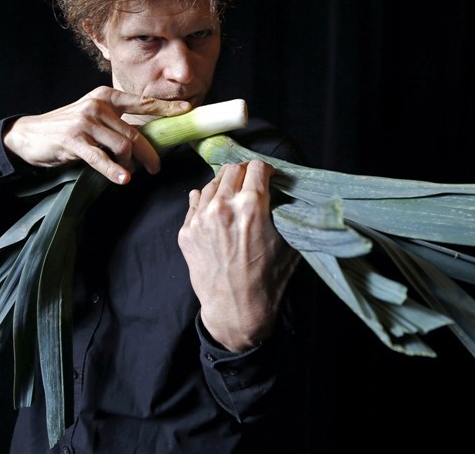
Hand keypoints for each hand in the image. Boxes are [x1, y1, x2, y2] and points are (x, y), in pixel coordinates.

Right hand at [2, 86, 190, 183]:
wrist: (30, 133)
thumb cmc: (67, 127)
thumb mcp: (94, 116)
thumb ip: (116, 121)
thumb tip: (146, 135)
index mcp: (106, 96)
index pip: (142, 102)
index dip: (166, 107)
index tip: (187, 110)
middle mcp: (98, 105)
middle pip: (135, 133)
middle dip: (150, 153)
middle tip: (157, 167)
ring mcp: (86, 122)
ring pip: (122, 146)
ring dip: (131, 164)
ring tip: (129, 173)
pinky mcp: (74, 141)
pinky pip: (101, 158)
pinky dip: (114, 170)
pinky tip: (124, 179)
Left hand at [178, 159, 299, 351]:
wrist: (236, 309)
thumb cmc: (267, 279)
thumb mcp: (288, 243)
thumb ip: (286, 212)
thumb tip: (284, 193)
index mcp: (251, 206)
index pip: (257, 166)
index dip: (266, 171)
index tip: (268, 179)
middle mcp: (223, 206)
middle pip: (233, 169)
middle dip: (245, 175)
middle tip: (250, 187)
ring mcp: (200, 218)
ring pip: (211, 183)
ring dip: (225, 186)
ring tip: (233, 200)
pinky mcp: (186, 230)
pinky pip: (195, 201)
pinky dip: (207, 201)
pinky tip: (217, 211)